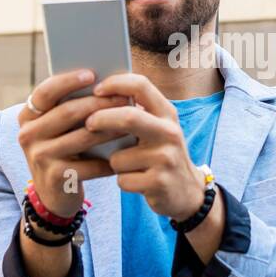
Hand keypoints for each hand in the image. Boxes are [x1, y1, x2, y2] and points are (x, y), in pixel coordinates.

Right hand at [17, 69, 129, 217]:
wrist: (55, 194)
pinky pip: (89, 164)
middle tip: (126, 99)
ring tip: (133, 122)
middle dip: (100, 103)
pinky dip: (110, 158)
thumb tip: (107, 82)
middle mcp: (28, 134)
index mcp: (28, 116)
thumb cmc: (64, 150)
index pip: (45, 92)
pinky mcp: (55, 177)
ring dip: (111, 128)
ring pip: (83, 136)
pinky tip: (127, 153)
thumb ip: (71, 106)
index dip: (67, 81)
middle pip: (68, 112)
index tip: (92, 74)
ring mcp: (40, 157)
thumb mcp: (59, 128)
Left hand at [84, 73, 205, 221]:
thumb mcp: (157, 128)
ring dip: (114, 163)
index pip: (141, 85)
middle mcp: (170, 133)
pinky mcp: (159, 182)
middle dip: (102, 119)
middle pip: (129, 117)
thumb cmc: (161, 155)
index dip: (115, 84)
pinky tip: (137, 182)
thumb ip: (137, 111)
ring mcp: (166, 159)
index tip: (96, 90)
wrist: (187, 192)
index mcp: (167, 114)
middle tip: (88, 123)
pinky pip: (123, 179)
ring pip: (118, 157)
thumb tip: (99, 94)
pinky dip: (123, 181)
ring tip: (130, 166)